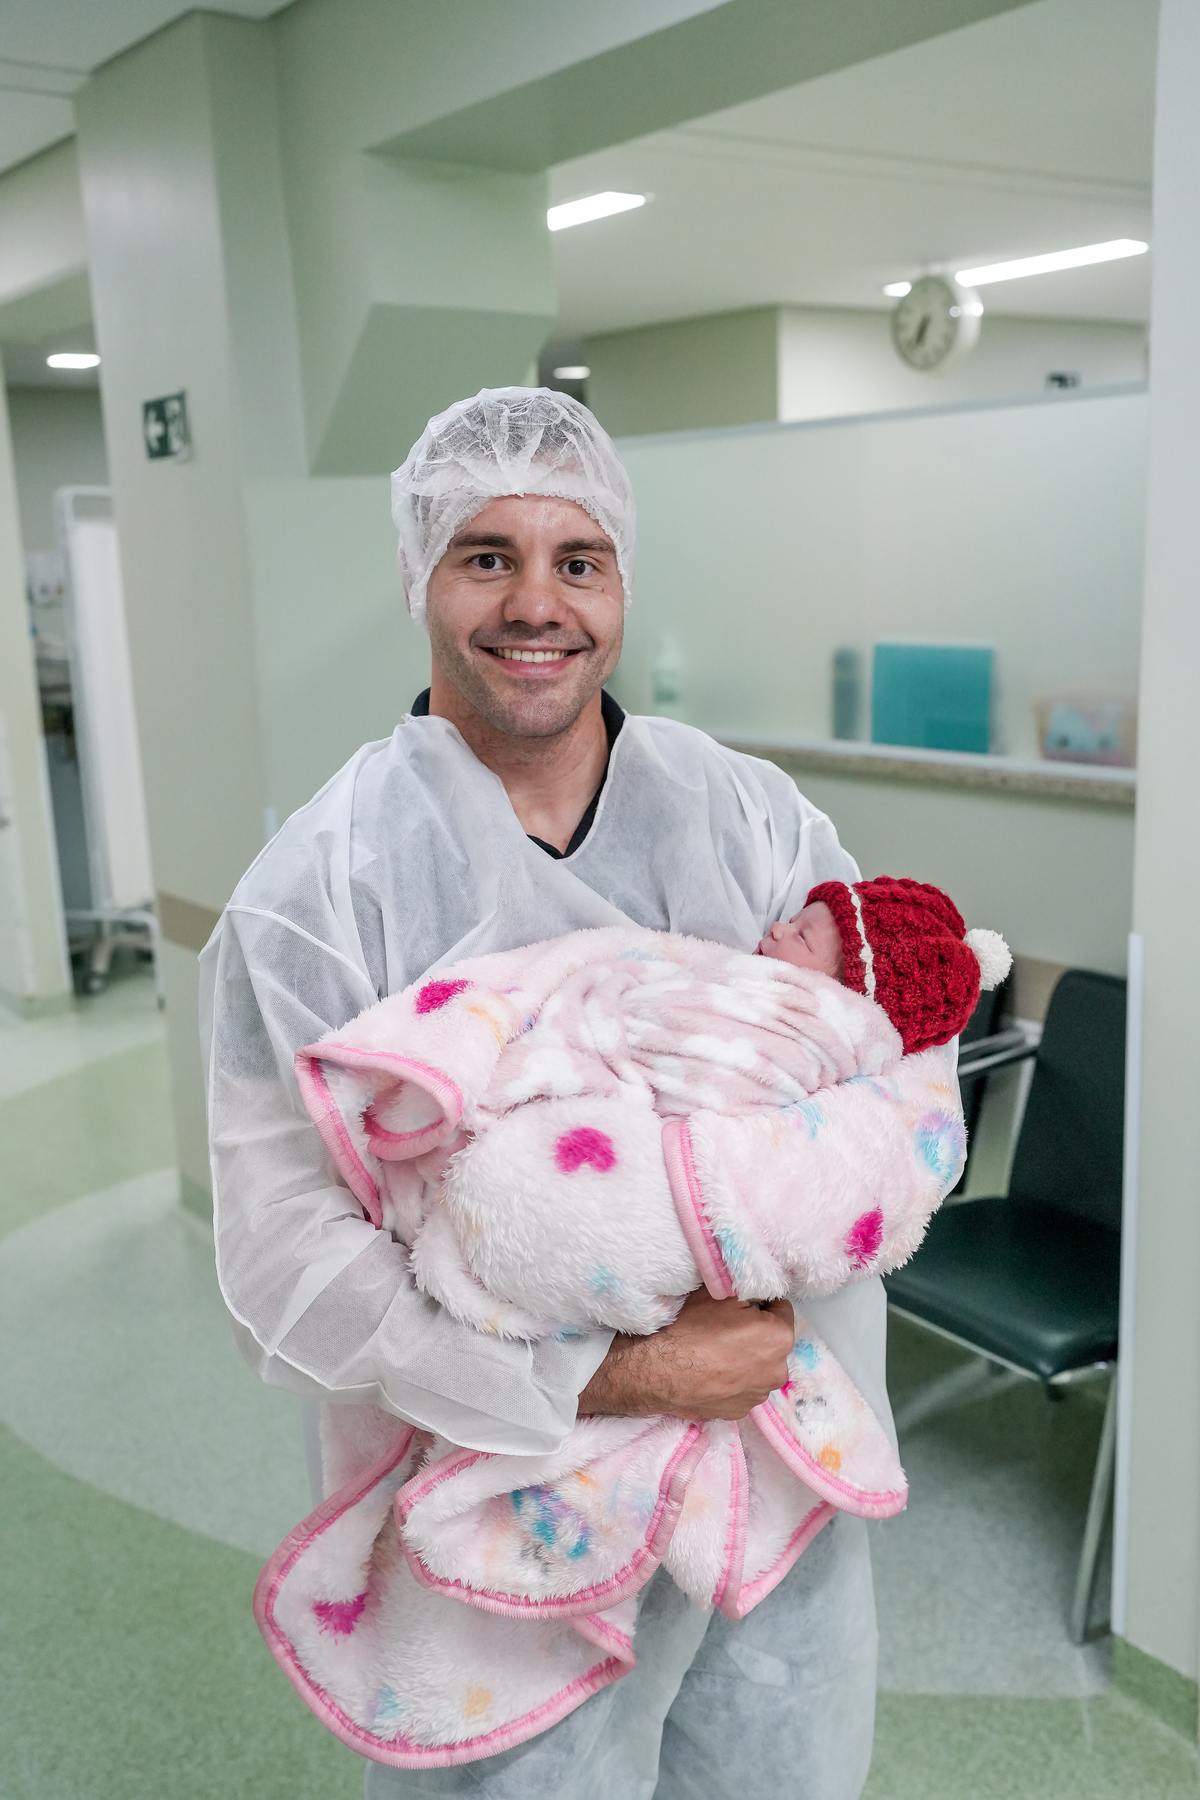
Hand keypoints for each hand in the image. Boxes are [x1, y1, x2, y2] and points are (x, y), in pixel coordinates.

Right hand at [577, 1288, 794, 1422]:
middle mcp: (777, 1370)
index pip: (782, 1308)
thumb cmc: (691, 1329)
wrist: (659, 1370)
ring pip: (759, 1366)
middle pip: (772, 1341)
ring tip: (716, 1351)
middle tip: (727, 1327)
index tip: (742, 1303)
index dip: (762, 1302)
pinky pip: (743, 1387)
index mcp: (780, 1337)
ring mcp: (758, 1395)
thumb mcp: (721, 1293)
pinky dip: (733, 1379)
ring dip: (747, 1358)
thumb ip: (747, 1290)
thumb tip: (755, 1292)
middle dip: (757, 1332)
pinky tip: (712, 1371)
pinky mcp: (740, 1411)